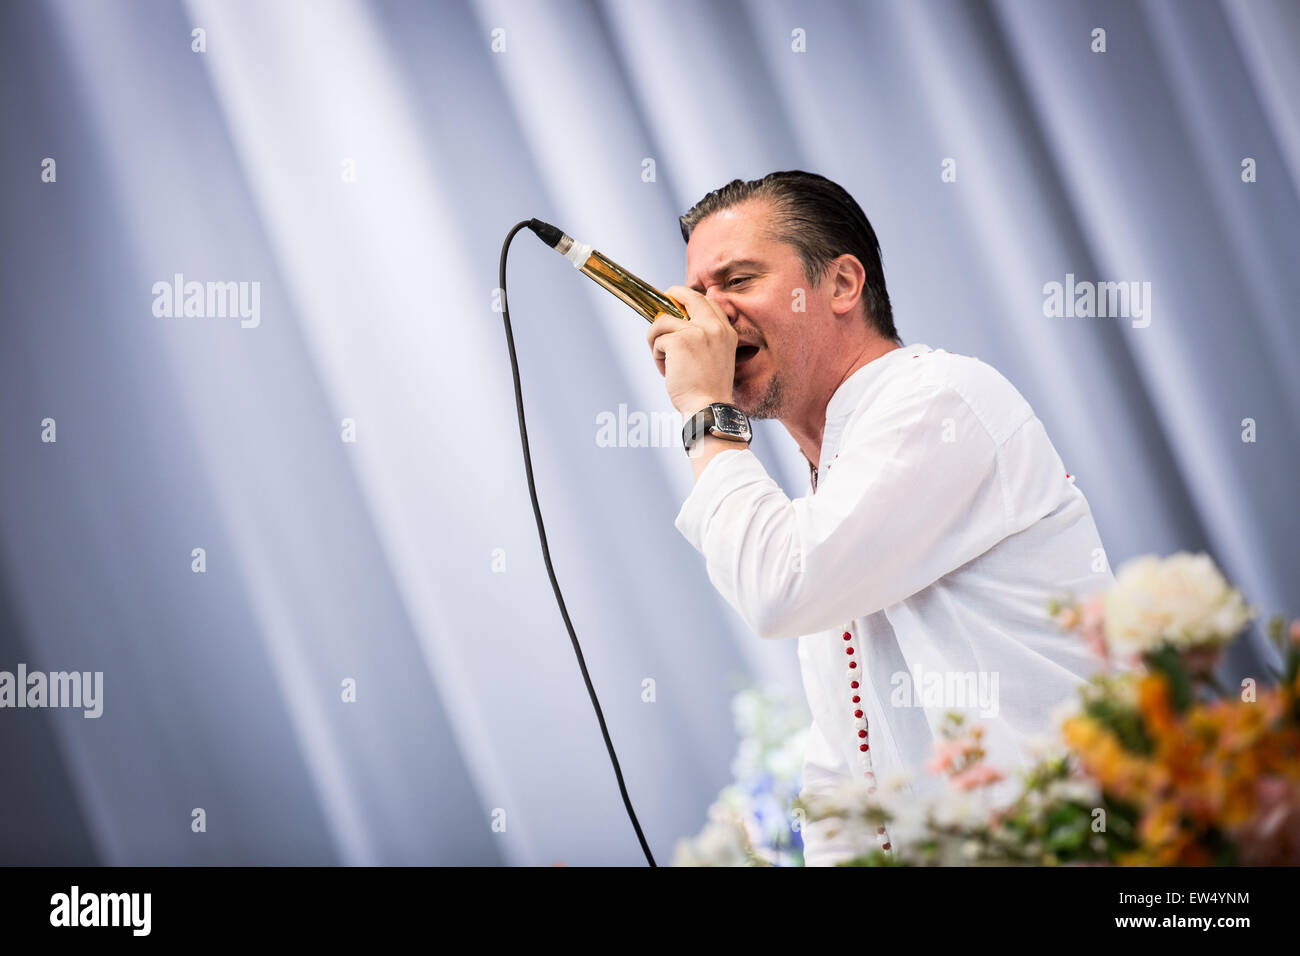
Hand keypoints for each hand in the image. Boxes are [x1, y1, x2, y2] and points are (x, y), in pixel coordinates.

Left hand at [646, 285, 736, 416]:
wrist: (709, 407)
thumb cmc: (709, 389)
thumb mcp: (718, 357)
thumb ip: (706, 338)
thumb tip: (680, 323)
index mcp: (726, 331)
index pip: (709, 301)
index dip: (691, 299)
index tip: (681, 303)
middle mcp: (714, 327)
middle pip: (689, 295)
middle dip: (673, 294)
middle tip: (664, 299)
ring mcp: (696, 331)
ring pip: (663, 321)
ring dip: (657, 340)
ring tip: (664, 359)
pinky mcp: (679, 341)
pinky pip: (657, 340)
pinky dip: (656, 356)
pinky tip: (666, 370)